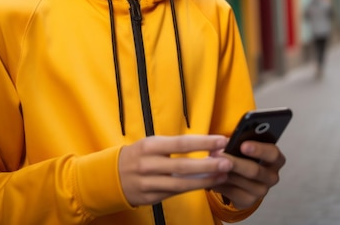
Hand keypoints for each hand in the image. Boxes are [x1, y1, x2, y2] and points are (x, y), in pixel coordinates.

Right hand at [118, 135, 232, 206]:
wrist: (111, 176)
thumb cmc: (139, 155)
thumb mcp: (152, 144)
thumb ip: (175, 146)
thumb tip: (206, 146)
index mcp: (149, 146)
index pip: (181, 143)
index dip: (203, 142)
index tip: (222, 140)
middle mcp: (148, 165)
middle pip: (183, 166)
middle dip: (208, 164)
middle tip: (228, 162)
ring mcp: (148, 184)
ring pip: (181, 184)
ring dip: (205, 180)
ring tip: (223, 175)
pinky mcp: (150, 198)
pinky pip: (175, 193)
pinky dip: (193, 188)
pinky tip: (207, 184)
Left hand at [211, 141, 285, 209]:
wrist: (243, 178)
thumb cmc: (246, 156)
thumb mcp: (247, 148)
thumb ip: (240, 144)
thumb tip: (226, 143)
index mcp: (275, 159)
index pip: (272, 153)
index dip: (258, 149)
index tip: (242, 145)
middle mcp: (272, 176)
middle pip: (255, 171)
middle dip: (235, 162)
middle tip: (219, 155)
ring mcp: (261, 191)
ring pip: (240, 182)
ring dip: (223, 172)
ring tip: (209, 163)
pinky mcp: (249, 201)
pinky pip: (231, 192)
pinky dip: (219, 183)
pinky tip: (211, 176)